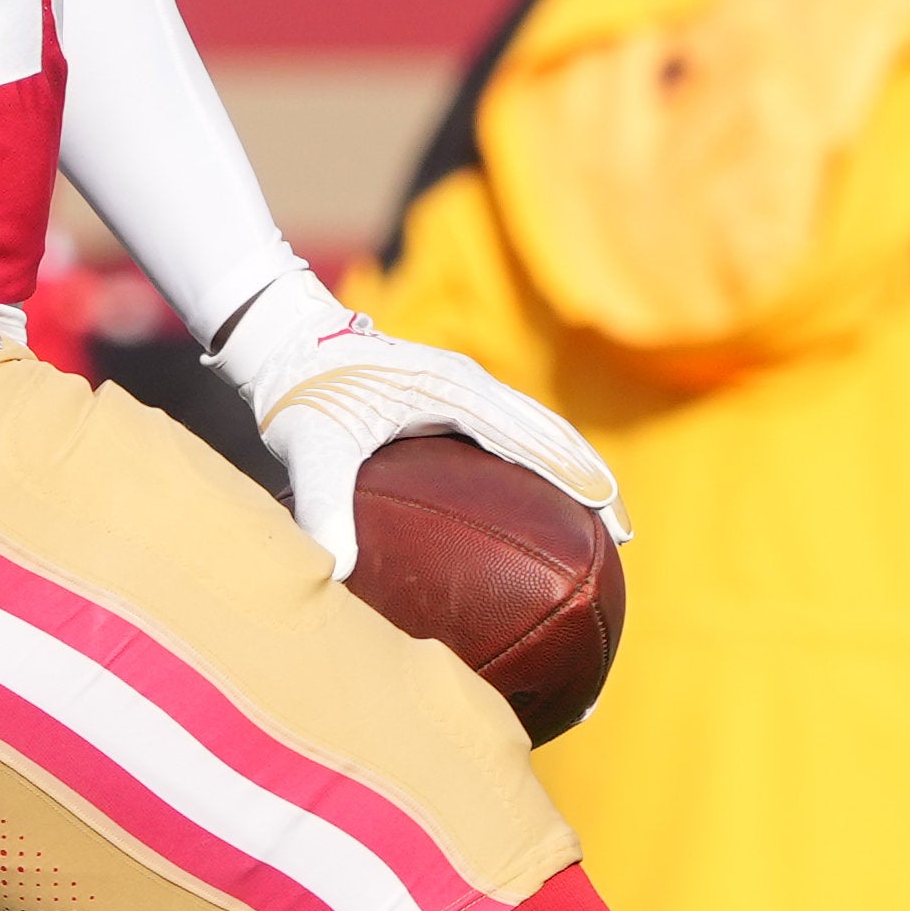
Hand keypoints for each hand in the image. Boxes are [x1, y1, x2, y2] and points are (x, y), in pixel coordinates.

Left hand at [208, 283, 624, 577]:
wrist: (283, 339)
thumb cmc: (298, 389)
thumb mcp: (307, 447)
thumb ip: (320, 505)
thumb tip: (330, 571)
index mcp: (450, 387)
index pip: (529, 434)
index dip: (571, 473)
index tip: (608, 510)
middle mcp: (468, 381)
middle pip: (550, 431)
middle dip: (591, 478)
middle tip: (626, 533)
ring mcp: (463, 385)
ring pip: (538, 427)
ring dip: (574, 468)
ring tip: (605, 521)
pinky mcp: (450, 396)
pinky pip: (511, 430)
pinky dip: (540, 461)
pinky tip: (542, 503)